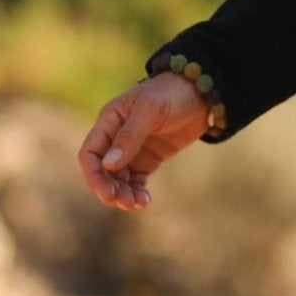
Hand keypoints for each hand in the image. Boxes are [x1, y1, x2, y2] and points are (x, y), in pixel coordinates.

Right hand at [77, 73, 211, 210]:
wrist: (204, 93)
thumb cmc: (172, 92)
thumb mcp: (151, 110)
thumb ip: (130, 136)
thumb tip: (109, 164)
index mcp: (109, 121)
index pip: (90, 153)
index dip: (94, 175)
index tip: (107, 192)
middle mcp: (116, 137)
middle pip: (103, 171)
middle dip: (109, 189)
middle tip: (125, 202)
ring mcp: (133, 150)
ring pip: (119, 179)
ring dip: (123, 194)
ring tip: (136, 204)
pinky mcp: (149, 159)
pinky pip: (137, 180)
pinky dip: (137, 192)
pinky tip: (145, 200)